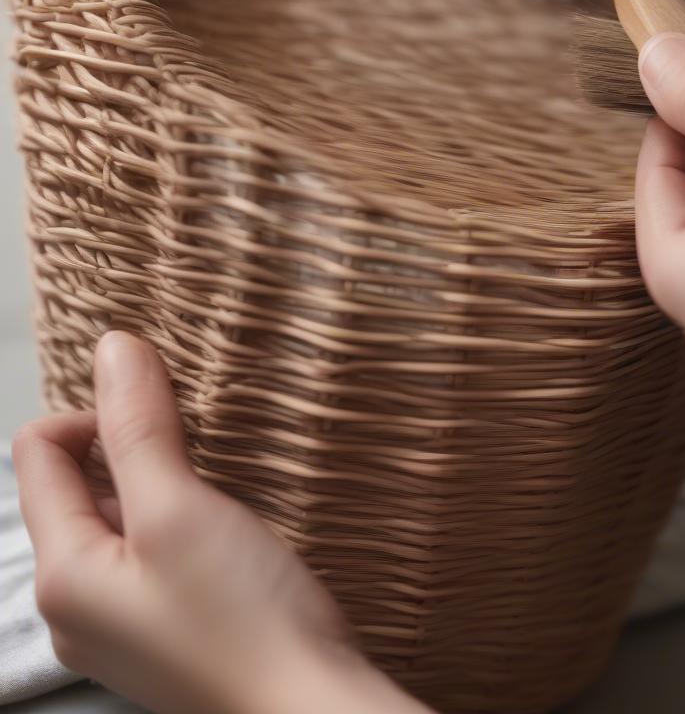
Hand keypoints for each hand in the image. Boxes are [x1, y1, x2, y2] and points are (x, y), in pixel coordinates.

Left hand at [13, 332, 429, 713]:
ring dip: (159, 481)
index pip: (39, 453)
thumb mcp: (180, 509)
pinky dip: (179, 520)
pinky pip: (150, 552)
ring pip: (118, 518)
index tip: (165, 410)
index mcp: (61, 572)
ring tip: (215, 483)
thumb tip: (113, 346)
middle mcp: (76, 602)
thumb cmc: (241, 614)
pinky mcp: (166, 631)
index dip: (97, 412)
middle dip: (129, 446)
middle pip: (76, 486)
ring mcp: (121, 623)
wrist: (305, 708)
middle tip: (198, 445)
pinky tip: (224, 529)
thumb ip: (137, 429)